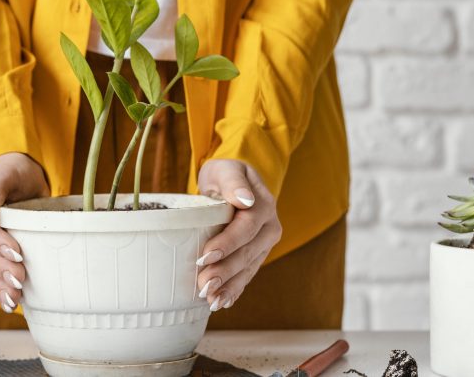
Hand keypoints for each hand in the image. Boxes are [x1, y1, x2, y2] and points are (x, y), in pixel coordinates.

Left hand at [195, 159, 281, 310]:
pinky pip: (247, 274)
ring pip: (248, 268)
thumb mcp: (226, 170)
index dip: (228, 243)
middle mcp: (269, 227)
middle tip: (204, 285)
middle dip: (225, 271)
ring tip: (211, 300)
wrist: (235, 183)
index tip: (206, 256)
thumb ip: (234, 183)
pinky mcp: (257, 255)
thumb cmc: (225, 175)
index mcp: (263, 205)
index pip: (247, 227)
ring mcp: (264, 244)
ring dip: (229, 286)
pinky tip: (222, 302)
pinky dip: (234, 289)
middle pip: (247, 252)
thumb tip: (245, 200)